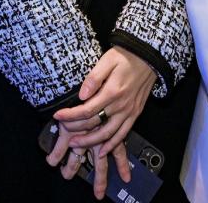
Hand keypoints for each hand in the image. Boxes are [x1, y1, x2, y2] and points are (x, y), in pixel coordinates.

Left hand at [53, 46, 155, 195]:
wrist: (149, 58)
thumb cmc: (125, 56)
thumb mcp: (108, 60)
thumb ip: (94, 78)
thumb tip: (82, 95)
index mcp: (112, 91)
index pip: (86, 110)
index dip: (70, 115)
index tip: (57, 116)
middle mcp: (120, 105)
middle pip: (94, 123)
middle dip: (76, 129)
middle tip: (63, 130)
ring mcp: (129, 112)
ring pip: (107, 134)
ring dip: (90, 142)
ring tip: (75, 144)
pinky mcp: (135, 114)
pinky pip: (123, 134)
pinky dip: (112, 145)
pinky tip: (102, 151)